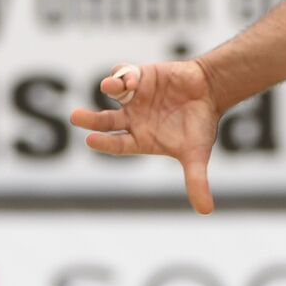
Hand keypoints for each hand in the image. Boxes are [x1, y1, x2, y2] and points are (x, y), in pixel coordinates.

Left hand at [68, 61, 221, 214]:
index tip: (90, 141)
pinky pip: (122, 74)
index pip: (116, 145)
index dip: (104, 143)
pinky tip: (131, 79)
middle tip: (75, 118)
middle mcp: (132, 119)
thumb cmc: (200, 124)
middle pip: (104, 121)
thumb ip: (196, 180)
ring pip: (112, 94)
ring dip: (109, 89)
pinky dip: (122, 75)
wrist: (210, 91)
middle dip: (90, 119)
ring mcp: (134, 97)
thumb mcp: (197, 154)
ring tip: (111, 88)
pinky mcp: (139, 77)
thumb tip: (207, 212)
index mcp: (140, 139)